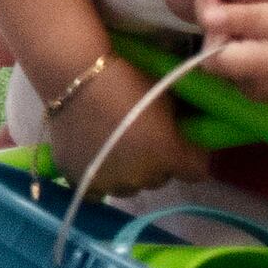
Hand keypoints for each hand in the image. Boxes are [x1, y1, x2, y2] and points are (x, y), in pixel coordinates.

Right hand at [45, 59, 207, 197]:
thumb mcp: (167, 96)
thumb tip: (188, 132)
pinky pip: (97, 191)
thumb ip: (181, 122)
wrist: (72, 76)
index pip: (196, 171)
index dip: (190, 156)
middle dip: (157, 162)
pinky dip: (100, 179)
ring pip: (129, 187)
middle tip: (144, 138)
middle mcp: (143, 177)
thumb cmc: (126, 78)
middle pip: (160, 178)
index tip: (182, 143)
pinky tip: (97, 161)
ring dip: (129, 172)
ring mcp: (110, 182)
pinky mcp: (80, 179)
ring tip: (117, 148)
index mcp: (170, 155)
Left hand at [192, 0, 267, 106]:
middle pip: (214, 52)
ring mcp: (261, 88)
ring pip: (227, 54)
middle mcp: (250, 88)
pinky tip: (250, 15)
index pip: (207, 50)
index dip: (205, 14)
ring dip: (225, 24)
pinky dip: (240, 35)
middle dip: (214, 16)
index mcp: (252, 73)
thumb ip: (245, 19)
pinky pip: (244, 58)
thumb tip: (207, 17)